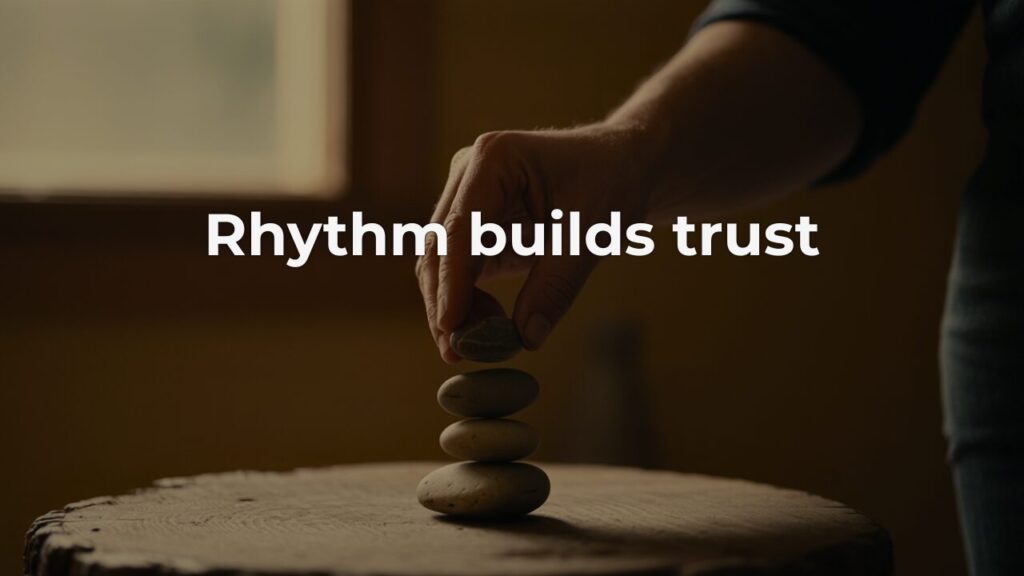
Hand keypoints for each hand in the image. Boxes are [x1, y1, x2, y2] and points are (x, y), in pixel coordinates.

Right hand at [415, 122, 653, 362]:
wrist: (622, 166)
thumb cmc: (610, 183)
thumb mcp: (592, 234)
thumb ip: (557, 285)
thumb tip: (525, 338)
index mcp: (494, 160)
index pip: (460, 229)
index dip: (451, 281)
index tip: (449, 326)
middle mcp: (468, 175)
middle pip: (438, 248)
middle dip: (444, 302)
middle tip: (458, 353)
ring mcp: (466, 200)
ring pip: (440, 264)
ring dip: (454, 307)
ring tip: (486, 344)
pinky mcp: (475, 227)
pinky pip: (459, 272)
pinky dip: (468, 303)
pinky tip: (494, 327)